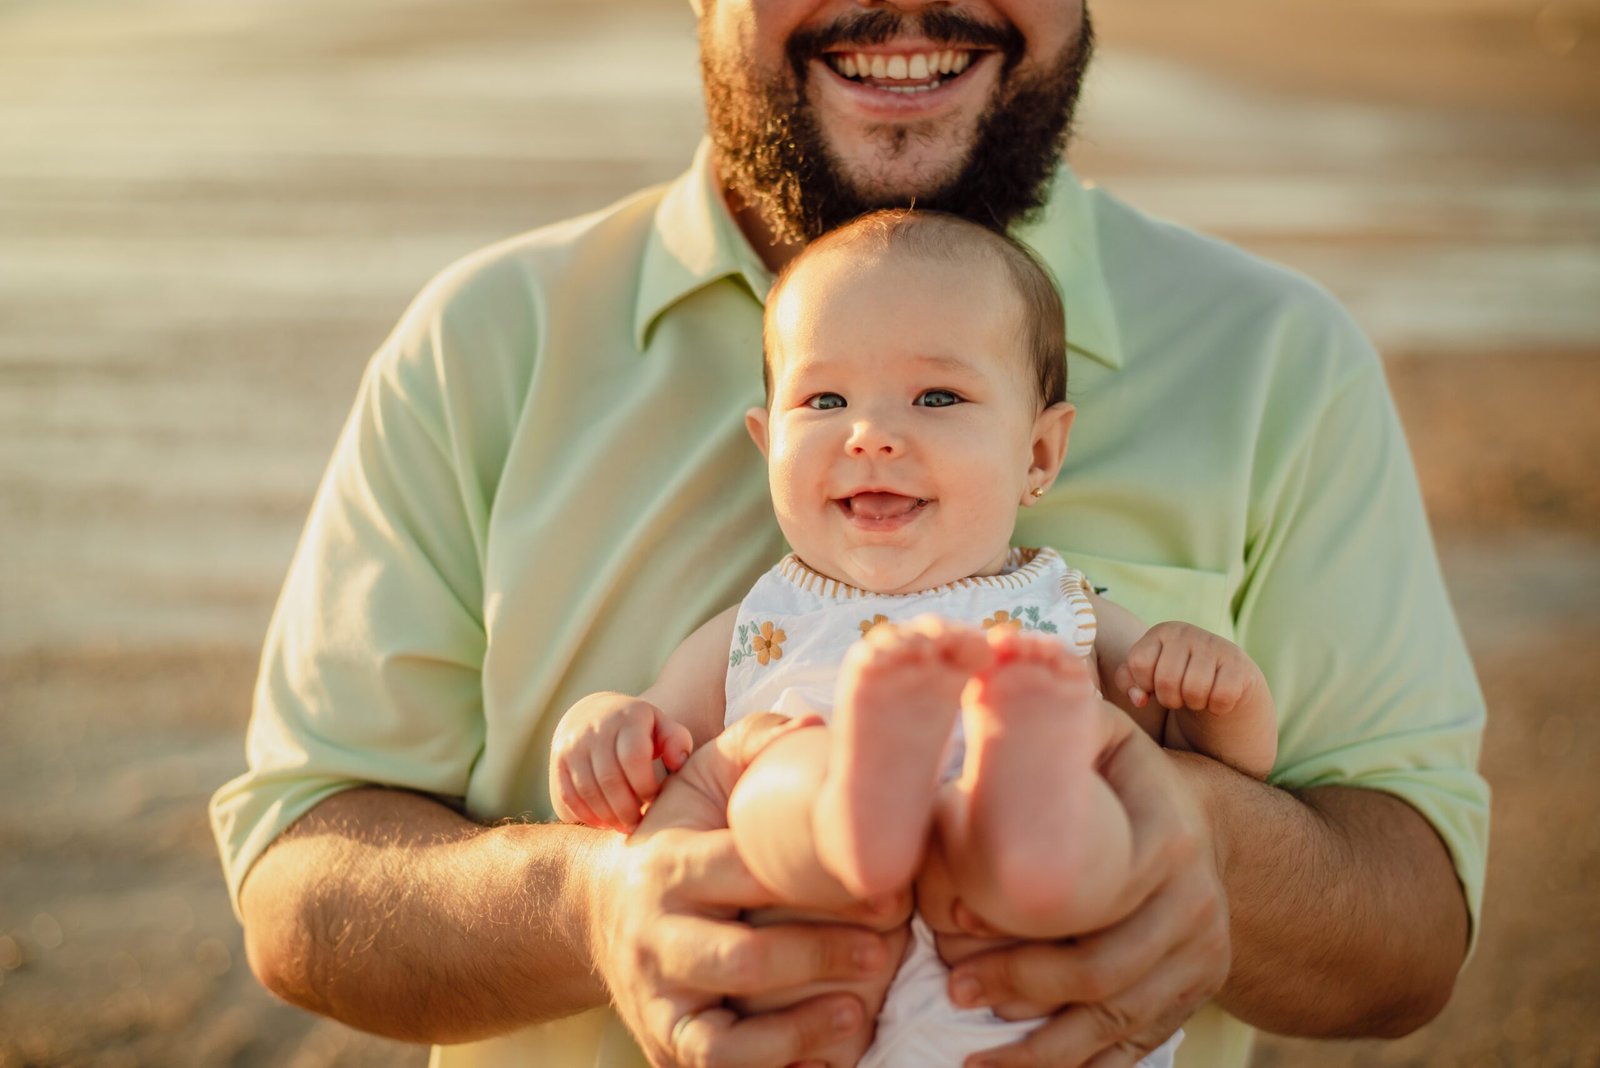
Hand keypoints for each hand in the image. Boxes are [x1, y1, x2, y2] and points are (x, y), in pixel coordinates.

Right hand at [551, 692, 693, 831]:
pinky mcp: (558, 762)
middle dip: (627, 809)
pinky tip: (604, 823)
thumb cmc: (639, 728)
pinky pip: (568, 796)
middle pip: (609, 779)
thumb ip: (676, 741)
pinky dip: (586, 815)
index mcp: (626, 718)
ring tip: (625, 826)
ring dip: (608, 816)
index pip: (633, 758)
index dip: (645, 785)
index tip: (655, 800)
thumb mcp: (661, 725)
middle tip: (639, 823)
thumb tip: (678, 763)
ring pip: (588, 791)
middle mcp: (595, 729)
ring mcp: (572, 745)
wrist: (593, 714)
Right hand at [590, 713, 896, 1067]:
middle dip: (818, 956)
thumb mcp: (700, 778)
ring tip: (857, 1012)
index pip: (741, 872)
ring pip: (724, 1032)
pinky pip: (717, 1064)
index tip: (881, 882)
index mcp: (669, 863)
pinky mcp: (665, 1040)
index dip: (813, 880)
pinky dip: (772, 1063)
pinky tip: (824, 1052)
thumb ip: (754, 743)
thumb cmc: (676, 836)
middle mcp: (655, 934)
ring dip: (796, 1028)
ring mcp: (658, 995)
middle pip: (741, 958)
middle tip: (884, 946)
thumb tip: (815, 724)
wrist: (596, 908)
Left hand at [947, 720, 1229, 1066]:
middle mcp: (1195, 900)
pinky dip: (1081, 1067)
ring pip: (1118, 1021)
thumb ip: (1047, 720)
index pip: (1092, 903)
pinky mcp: (1196, 990)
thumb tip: (975, 689)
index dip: (1018, 931)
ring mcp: (1202, 953)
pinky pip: (1138, 1045)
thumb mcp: (1096, 734)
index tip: (952, 937)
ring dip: (1041, 1048)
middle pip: (1102, 973)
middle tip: (952, 990)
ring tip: (973, 1055)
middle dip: (1019, 990)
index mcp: (1168, 835)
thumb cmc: (1120, 774)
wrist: (1201, 820)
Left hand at [1115, 621, 1262, 715]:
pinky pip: (1221, 697)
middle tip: (1179, 696)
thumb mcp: (1147, 676)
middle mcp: (1187, 632)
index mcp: (1161, 631)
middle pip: (1167, 680)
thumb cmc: (1177, 678)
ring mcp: (1216, 645)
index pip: (1139, 663)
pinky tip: (1217, 698)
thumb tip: (1140, 699)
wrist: (1226, 680)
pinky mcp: (1239, 664)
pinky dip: (1217, 707)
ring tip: (1197, 696)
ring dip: (1194, 704)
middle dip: (1170, 699)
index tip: (1155, 685)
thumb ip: (1128, 682)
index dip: (1145, 684)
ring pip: (1194, 690)